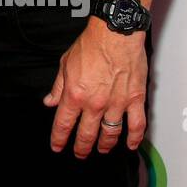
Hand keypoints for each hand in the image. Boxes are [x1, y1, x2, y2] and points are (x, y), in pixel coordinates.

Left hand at [43, 18, 146, 157]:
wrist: (115, 33)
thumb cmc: (91, 44)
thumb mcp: (65, 64)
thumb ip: (58, 86)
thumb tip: (50, 101)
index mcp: (75, 95)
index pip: (63, 124)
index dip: (59, 139)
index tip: (57, 146)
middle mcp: (95, 103)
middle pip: (86, 134)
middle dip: (81, 147)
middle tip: (79, 154)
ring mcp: (116, 103)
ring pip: (110, 133)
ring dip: (105, 145)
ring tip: (102, 149)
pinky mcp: (135, 99)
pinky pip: (136, 125)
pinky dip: (134, 138)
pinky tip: (130, 144)